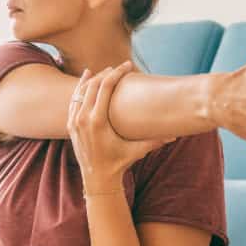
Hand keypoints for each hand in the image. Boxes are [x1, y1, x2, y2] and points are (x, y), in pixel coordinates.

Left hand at [67, 61, 178, 189]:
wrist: (97, 179)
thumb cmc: (118, 164)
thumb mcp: (137, 151)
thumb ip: (155, 141)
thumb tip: (176, 135)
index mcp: (97, 121)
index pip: (105, 87)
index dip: (117, 73)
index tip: (128, 66)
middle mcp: (83, 118)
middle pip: (94, 85)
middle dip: (107, 73)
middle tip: (120, 67)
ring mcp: (74, 121)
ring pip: (81, 90)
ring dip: (94, 78)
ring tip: (107, 70)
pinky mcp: (70, 124)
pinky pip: (74, 100)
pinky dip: (81, 87)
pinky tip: (87, 78)